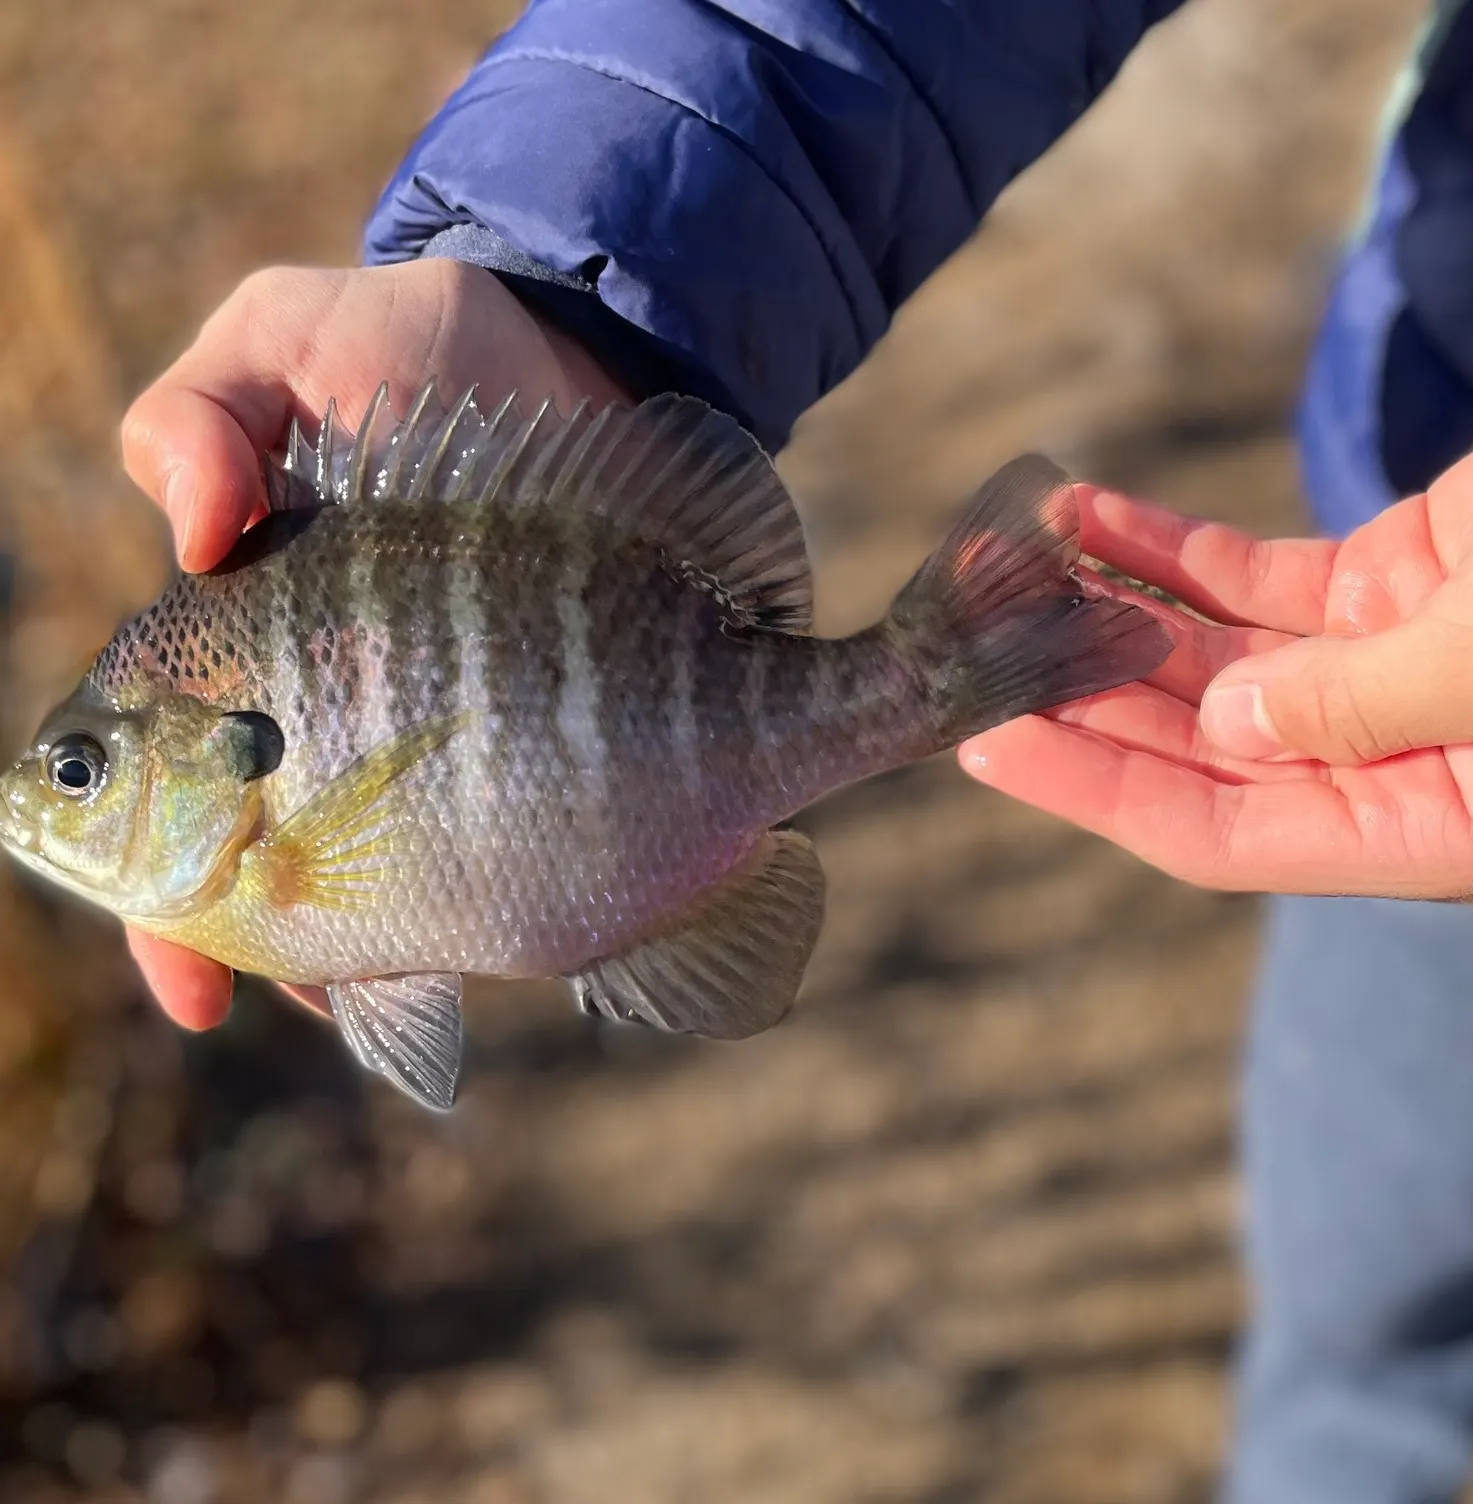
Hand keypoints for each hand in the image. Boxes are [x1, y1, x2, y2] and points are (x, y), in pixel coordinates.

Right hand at [121, 259, 627, 1029]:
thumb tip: (194, 531)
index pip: (184, 821)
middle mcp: (353, 727)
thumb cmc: (418, 346)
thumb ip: (201, 414)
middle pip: (305, 891)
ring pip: (422, 895)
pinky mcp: (579, 738)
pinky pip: (555, 846)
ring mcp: (466, 743)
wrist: (582, 357)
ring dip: (414, 961)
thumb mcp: (285, 340)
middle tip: (340, 996)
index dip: (176, 927)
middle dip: (310, 964)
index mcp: (255, 667)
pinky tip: (536, 934)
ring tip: (424, 987)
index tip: (201, 993)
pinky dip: (539, 904)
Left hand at [961, 432, 1472, 901]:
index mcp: (1423, 829)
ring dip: (1102, 613)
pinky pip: (1245, 579)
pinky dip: (1164, 549)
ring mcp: (1373, 670)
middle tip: (972, 645)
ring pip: (1202, 657)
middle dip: (1074, 692)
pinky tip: (1084, 516)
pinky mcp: (1377, 587)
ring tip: (1008, 567)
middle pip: (1188, 745)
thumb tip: (1224, 724)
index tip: (988, 743)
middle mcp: (1381, 763)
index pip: (1214, 834)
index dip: (1094, 790)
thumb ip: (1358, 705)